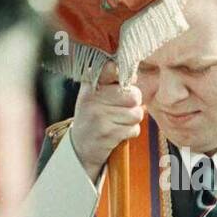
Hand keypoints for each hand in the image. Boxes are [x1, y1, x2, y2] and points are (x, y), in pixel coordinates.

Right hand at [69, 61, 143, 180]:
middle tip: (122, 109)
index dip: (124, 76)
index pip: (112, 69)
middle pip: (134, 95)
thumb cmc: (93, 116)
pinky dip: (130, 132)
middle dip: (134, 104)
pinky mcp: (107, 134)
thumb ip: (112, 81)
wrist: (80, 146)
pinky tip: (117, 132)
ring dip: (132, 120)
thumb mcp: (95, 94)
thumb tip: (134, 75)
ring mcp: (99, 117)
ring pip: (136, 114)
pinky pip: (134, 129)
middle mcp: (93, 99)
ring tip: (118, 121)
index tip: (124, 83)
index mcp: (90, 85)